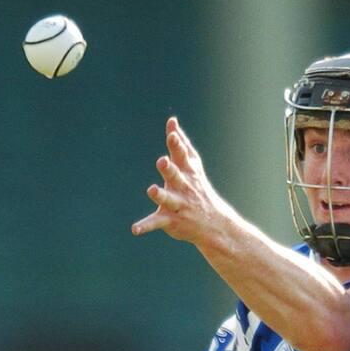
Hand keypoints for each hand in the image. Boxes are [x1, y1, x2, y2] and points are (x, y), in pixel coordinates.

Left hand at [131, 117, 233, 246]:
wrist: (214, 223)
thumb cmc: (199, 189)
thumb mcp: (193, 166)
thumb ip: (181, 144)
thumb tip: (172, 121)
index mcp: (188, 173)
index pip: (182, 156)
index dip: (176, 145)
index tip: (171, 134)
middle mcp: (184, 188)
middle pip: (176, 176)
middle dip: (170, 169)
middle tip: (162, 161)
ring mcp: (178, 205)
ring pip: (168, 199)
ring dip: (160, 195)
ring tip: (152, 190)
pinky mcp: (171, 221)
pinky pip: (157, 223)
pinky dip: (145, 226)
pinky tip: (135, 229)